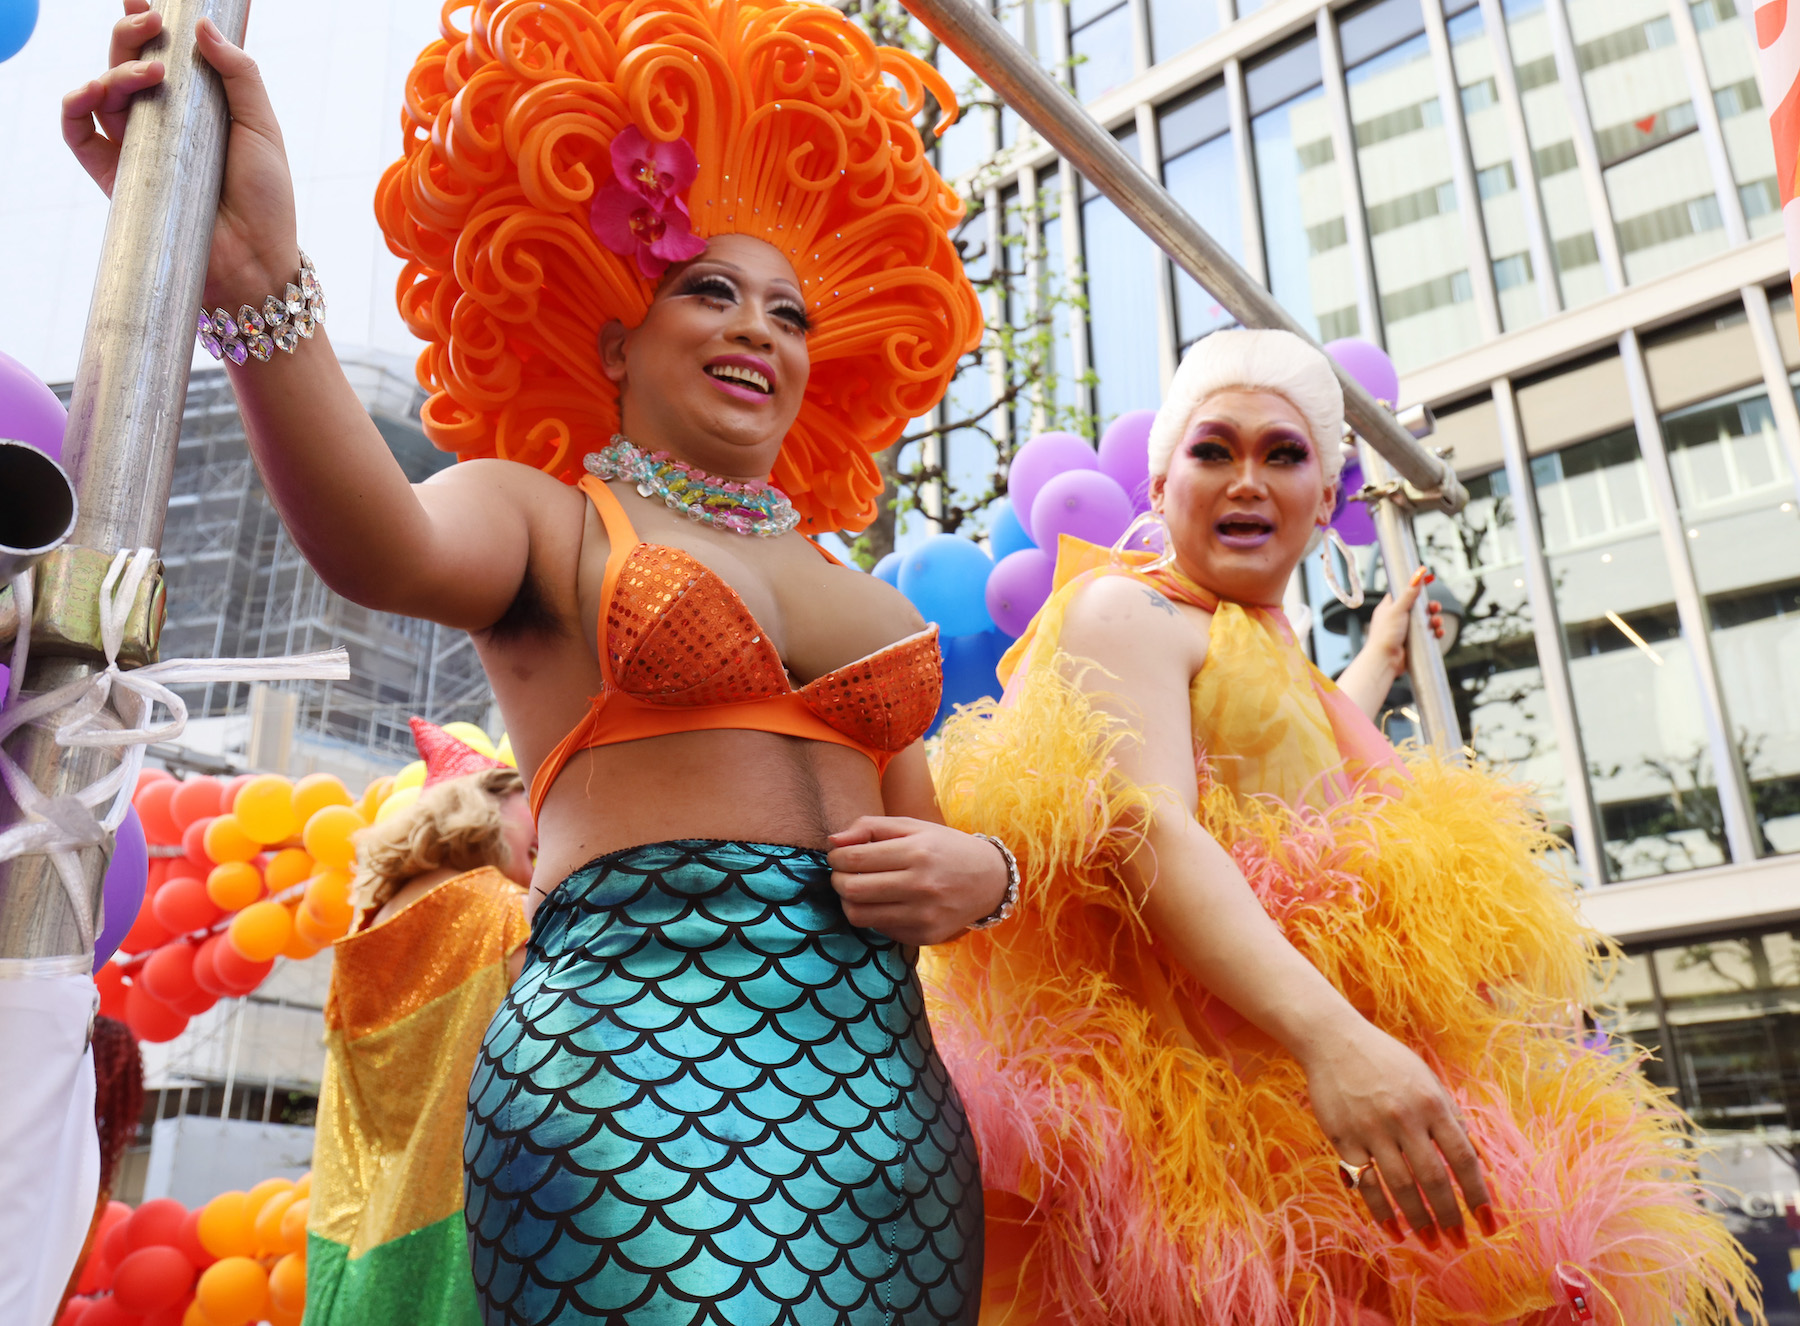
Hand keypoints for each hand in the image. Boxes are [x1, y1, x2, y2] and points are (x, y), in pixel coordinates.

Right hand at [62, 1, 300, 306]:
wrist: (254, 258)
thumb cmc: (265, 198)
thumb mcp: (261, 126)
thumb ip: (239, 75)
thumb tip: (201, 26)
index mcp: (197, 106)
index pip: (163, 54)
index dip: (150, 25)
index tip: (150, 2)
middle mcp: (162, 122)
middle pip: (129, 63)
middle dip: (134, 33)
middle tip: (151, 22)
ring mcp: (136, 147)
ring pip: (104, 90)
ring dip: (118, 67)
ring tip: (152, 72)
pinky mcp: (115, 175)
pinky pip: (77, 131)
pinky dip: (76, 103)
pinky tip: (95, 90)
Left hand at [826, 817, 1008, 945]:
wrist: (989, 880)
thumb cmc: (945, 848)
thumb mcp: (913, 826)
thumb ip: (870, 827)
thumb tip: (833, 840)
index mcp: (916, 852)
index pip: (854, 858)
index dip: (836, 858)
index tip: (838, 856)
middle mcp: (921, 885)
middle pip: (852, 889)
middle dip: (837, 880)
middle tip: (843, 874)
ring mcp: (923, 915)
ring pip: (860, 916)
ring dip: (849, 902)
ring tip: (858, 889)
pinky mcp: (924, 936)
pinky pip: (880, 929)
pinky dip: (874, 916)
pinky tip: (885, 903)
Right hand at [1300, 1017, 1495, 1247]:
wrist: (1333, 1040)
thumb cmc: (1387, 1060)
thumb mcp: (1428, 1080)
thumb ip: (1452, 1117)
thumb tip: (1478, 1160)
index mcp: (1431, 1103)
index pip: (1463, 1157)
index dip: (1478, 1194)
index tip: (1489, 1223)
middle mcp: (1404, 1118)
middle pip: (1433, 1178)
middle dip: (1449, 1216)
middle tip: (1459, 1243)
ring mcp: (1372, 1129)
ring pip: (1400, 1186)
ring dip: (1419, 1220)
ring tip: (1432, 1243)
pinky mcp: (1343, 1138)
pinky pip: (1365, 1183)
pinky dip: (1381, 1211)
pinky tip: (1393, 1229)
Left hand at [1360, 566, 1443, 679]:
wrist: (1385, 661)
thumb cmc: (1385, 635)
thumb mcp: (1398, 610)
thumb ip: (1408, 593)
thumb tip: (1417, 575)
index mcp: (1390, 607)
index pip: (1404, 591)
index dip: (1416, 585)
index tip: (1429, 578)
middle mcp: (1398, 618)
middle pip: (1419, 606)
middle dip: (1430, 606)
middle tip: (1435, 607)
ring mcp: (1406, 630)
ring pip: (1426, 620)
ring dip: (1434, 619)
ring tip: (1436, 623)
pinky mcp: (1413, 642)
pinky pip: (1428, 634)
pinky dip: (1435, 632)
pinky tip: (1438, 633)